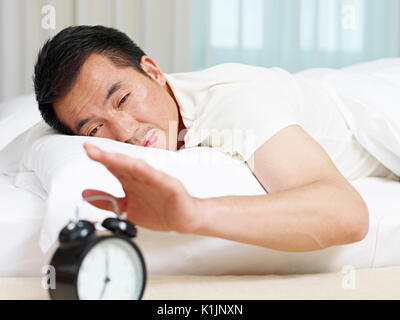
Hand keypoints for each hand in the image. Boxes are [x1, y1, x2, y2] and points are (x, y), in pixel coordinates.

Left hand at [82, 143, 202, 233]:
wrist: (185, 219)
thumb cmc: (161, 211)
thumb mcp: (127, 208)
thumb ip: (107, 201)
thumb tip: (85, 195)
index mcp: (131, 181)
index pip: (113, 166)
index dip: (99, 158)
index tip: (86, 150)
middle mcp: (142, 177)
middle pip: (122, 164)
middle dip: (106, 156)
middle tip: (90, 149)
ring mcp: (156, 180)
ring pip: (137, 168)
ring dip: (122, 161)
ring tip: (108, 156)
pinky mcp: (169, 185)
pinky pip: (157, 178)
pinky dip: (148, 172)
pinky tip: (138, 166)